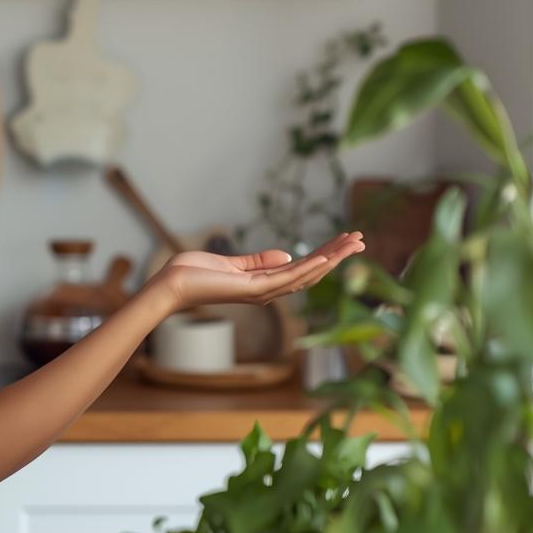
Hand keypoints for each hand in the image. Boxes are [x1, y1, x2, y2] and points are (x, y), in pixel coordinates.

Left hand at [150, 231, 365, 313]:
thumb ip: (257, 261)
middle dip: (337, 256)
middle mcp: (268, 291)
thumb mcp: (231, 262)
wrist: (170, 285)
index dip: (325, 255)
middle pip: (311, 272)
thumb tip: (286, 255)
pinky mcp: (254, 290)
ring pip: (306, 274)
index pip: (301, 268)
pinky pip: (288, 278)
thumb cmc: (193, 274)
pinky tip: (327, 257)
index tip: (344, 241)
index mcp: (263, 283)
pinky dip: (309, 268)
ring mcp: (263, 292)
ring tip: (354, 244)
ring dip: (332, 259)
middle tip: (361, 240)